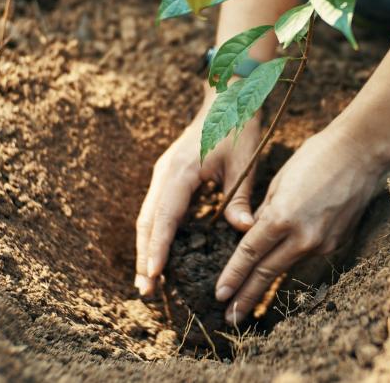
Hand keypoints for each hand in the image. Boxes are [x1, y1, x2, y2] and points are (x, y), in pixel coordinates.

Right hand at [135, 83, 260, 296]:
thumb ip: (240, 198)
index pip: (165, 217)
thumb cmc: (237, 127)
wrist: (227, 98)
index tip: (153, 275)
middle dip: (144, 256)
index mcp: (181, 171)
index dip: (158, 248)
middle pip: (147, 221)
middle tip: (145, 291)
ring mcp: (164, 174)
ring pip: (148, 216)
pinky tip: (159, 254)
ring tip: (147, 280)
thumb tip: (244, 231)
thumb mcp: (244, 163)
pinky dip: (155, 233)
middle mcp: (165, 174)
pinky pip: (157, 209)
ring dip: (146, 247)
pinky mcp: (168, 176)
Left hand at [214, 125, 385, 324]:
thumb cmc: (316, 156)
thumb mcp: (280, 181)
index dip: (233, 276)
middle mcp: (303, 236)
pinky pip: (306, 255)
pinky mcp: (337, 242)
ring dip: (266, 285)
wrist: (361, 152)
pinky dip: (291, 262)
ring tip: (248, 303)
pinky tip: (279, 268)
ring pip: (287, 265)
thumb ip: (265, 212)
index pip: (250, 254)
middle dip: (246, 297)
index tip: (219, 295)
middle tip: (229, 318)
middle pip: (267, 272)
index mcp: (283, 217)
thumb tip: (252, 233)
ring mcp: (323, 242)